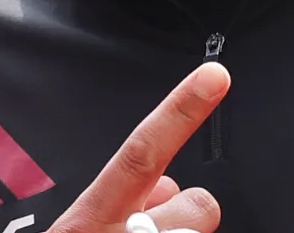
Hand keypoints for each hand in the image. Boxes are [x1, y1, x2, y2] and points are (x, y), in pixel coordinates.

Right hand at [45, 61, 229, 232]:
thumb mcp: (79, 227)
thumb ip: (116, 200)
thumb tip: (167, 186)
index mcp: (89, 217)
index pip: (141, 153)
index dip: (180, 112)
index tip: (214, 76)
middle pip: (195, 203)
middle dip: (192, 209)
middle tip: (160, 227)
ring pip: (200, 228)